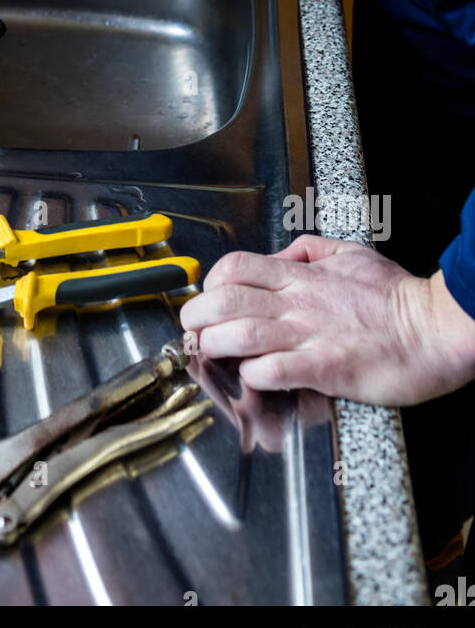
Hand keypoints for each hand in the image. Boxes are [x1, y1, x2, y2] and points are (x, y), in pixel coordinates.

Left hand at [179, 235, 474, 405]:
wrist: (435, 329)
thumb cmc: (395, 299)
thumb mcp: (348, 253)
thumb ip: (306, 252)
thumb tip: (275, 257)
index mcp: (301, 276)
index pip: (236, 267)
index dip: (210, 282)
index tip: (206, 299)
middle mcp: (300, 303)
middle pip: (227, 300)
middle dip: (198, 315)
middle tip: (193, 330)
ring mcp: (311, 335)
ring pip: (243, 332)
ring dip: (217, 343)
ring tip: (210, 352)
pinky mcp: (326, 368)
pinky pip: (277, 369)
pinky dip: (255, 373)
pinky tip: (251, 375)